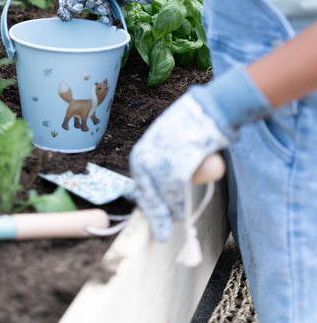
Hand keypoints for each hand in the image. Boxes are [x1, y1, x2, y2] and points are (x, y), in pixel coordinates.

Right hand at [57, 0, 145, 23]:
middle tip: (96, 2)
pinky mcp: (109, 3)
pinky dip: (105, 18)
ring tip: (107, 5)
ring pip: (91, 9)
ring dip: (99, 10)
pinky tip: (109, 17)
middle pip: (77, 1)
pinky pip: (101, 15)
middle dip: (87, 5)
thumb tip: (71, 7)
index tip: (71, 7)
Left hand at [129, 93, 229, 241]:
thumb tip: (161, 185)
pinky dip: (179, 207)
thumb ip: (160, 161)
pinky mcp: (175, 171)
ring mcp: (158, 166)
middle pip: (148, 197)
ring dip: (170, 213)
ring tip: (177, 219)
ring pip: (162, 199)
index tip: (153, 218)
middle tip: (161, 235)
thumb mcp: (164, 142)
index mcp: (140, 154)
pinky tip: (182, 213)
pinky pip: (175, 196)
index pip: (140, 187)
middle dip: (156, 217)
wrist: (206, 112)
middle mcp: (144, 159)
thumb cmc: (188, 126)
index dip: (148, 205)